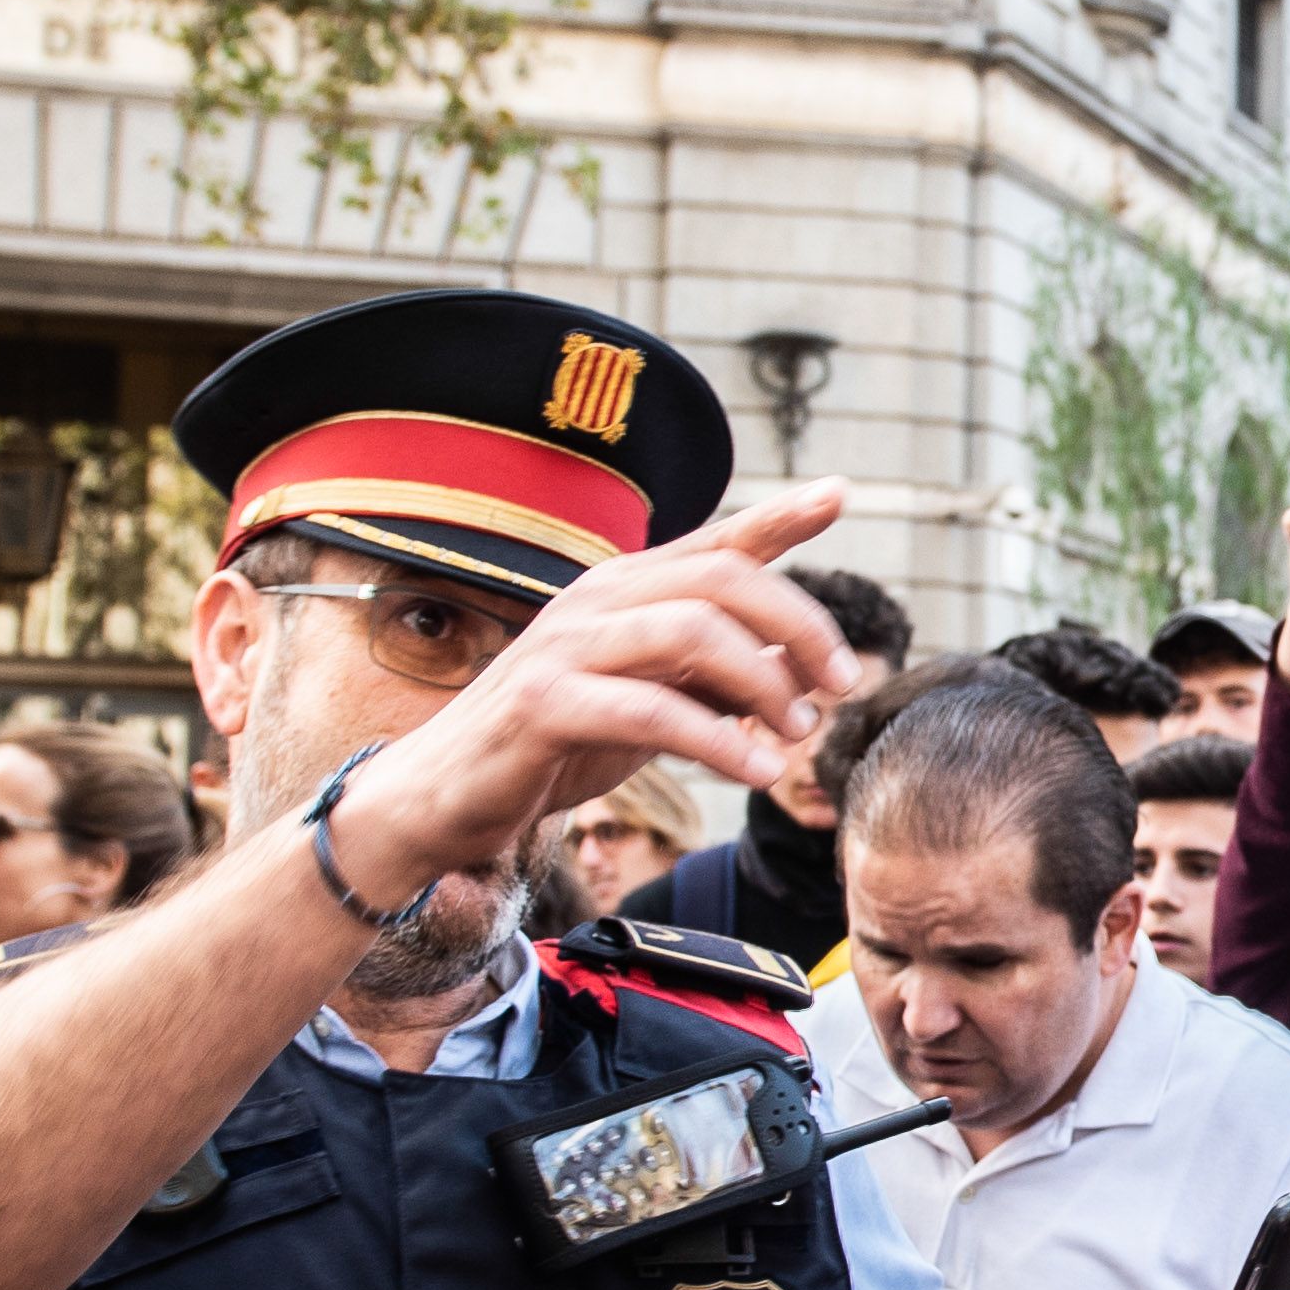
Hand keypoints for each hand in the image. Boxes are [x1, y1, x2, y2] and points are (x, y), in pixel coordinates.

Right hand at [339, 487, 861, 880]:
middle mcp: (596, 600)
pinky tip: (758, 771)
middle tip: (841, 685)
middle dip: (800, 627)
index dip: (779, 516)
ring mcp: (566, 645)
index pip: (715, 540)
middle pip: (724, 580)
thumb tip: (803, 670)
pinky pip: (653, 710)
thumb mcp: (656, 700)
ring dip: (765, 685)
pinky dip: (720, 742)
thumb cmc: (558, 742)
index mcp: (625, 589)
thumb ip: (719, 676)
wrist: (448, 796)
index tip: (839, 493)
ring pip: (694, 632)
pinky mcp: (545, 704)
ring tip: (798, 735)